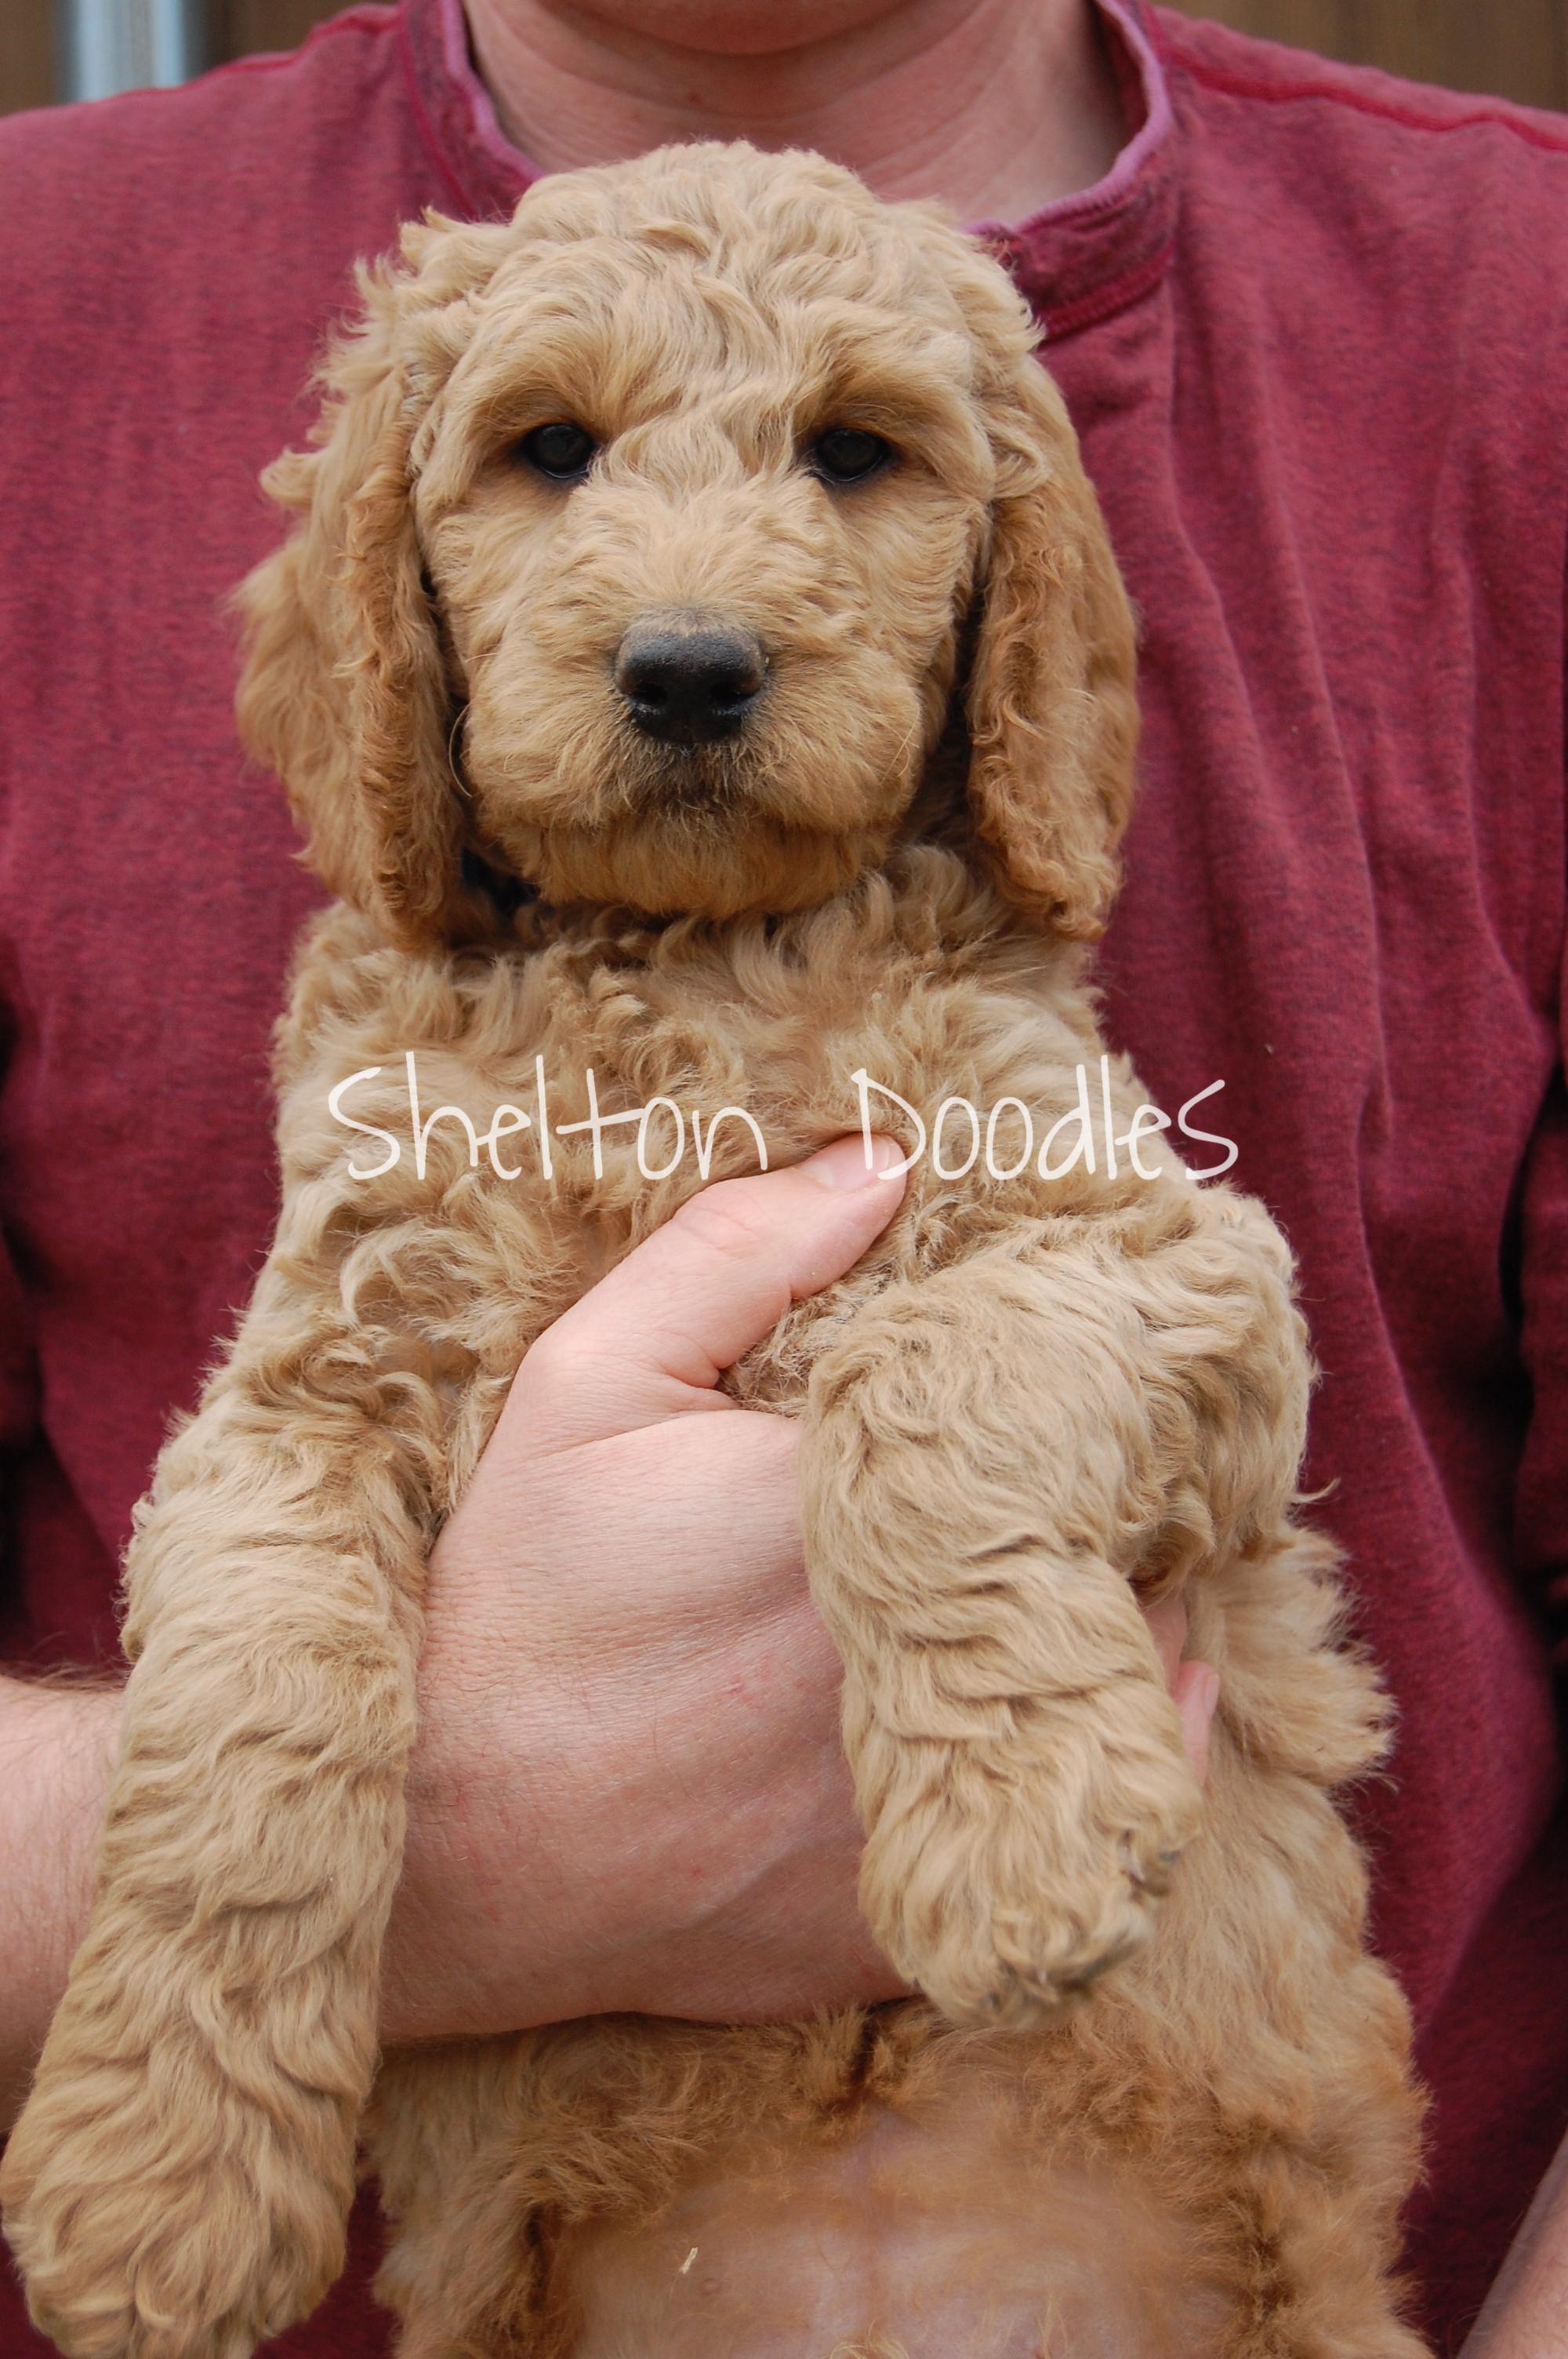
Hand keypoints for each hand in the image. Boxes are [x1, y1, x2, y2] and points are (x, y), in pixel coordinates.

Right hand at [381, 1136, 1219, 2041]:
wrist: (450, 1847)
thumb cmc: (519, 1601)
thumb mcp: (589, 1382)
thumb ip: (737, 1253)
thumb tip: (886, 1162)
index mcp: (863, 1514)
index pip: (1079, 1429)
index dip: (1107, 1400)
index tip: (1086, 1382)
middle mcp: (924, 1663)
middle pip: (1136, 1555)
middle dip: (1128, 1504)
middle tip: (1091, 1473)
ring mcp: (939, 1803)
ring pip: (1137, 1686)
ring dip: (1129, 1619)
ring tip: (1070, 1575)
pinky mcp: (935, 1911)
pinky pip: (1098, 1819)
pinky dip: (1113, 1749)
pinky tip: (1078, 1691)